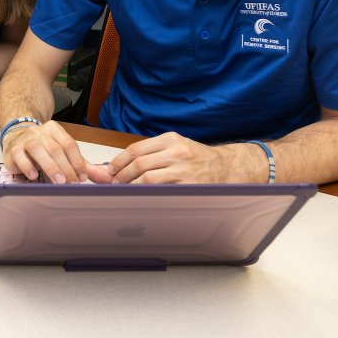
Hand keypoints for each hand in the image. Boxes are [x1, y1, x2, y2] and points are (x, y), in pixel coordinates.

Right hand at [2, 120, 111, 183]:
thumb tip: (108, 178)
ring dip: (50, 166)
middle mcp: (40, 132)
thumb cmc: (43, 149)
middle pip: (55, 148)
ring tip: (58, 181)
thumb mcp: (65, 155)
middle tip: (72, 183)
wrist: (16, 137)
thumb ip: (84, 166)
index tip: (82, 177)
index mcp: (55, 130)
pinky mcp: (13, 149)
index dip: (77, 161)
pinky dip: (27, 165)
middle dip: (65, 167)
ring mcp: (25, 139)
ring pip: (38, 149)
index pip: (69, 144)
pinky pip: (19, 155)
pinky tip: (33, 176)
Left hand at [105, 132, 233, 183]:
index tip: (110, 170)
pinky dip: (147, 195)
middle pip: (139, 164)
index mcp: (171, 140)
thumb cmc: (198, 159)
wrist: (227, 168)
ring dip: (131, 186)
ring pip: (147, 179)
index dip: (119, 161)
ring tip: (125, 191)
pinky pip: (161, 192)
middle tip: (114, 184)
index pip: (136, 149)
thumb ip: (153, 152)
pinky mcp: (188, 186)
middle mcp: (176, 152)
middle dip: (122, 176)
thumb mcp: (177, 146)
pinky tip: (141, 197)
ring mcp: (183, 170)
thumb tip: (124, 164)